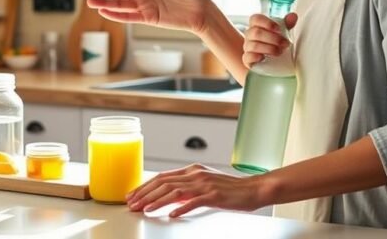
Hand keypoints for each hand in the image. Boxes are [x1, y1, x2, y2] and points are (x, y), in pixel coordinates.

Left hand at [126, 163, 263, 216]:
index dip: (145, 186)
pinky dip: (182, 208)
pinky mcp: (214, 195)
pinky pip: (195, 202)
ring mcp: (205, 184)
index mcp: (191, 170)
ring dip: (157, 201)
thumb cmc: (229, 189)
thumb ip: (186, 188)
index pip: (162, 177)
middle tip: (133, 204)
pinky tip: (172, 215)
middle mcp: (195, 175)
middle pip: (164, 183)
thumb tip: (168, 197)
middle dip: (145, 194)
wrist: (253, 189)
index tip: (133, 195)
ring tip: (146, 209)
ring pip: (175, 191)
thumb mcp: (204, 183)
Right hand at [242, 12, 296, 68]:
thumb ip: (286, 24)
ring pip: (254, 45)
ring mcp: (247, 47)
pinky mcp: (247, 59)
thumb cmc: (272, 42)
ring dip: (269, 48)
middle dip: (273, 38)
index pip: (256, 19)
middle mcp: (250, 35)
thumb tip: (293, 16)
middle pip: (256, 32)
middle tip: (285, 43)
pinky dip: (257, 57)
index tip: (279, 29)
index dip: (267, 23)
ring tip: (279, 51)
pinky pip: (248, 57)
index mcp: (256, 25)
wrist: (266, 59)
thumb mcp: (281, 32)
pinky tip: (265, 58)